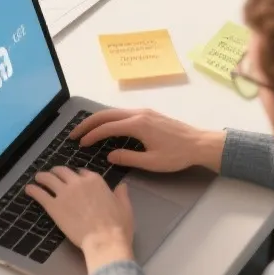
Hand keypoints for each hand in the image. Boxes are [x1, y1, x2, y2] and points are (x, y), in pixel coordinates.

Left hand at [26, 167, 134, 270]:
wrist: (104, 240)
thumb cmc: (117, 226)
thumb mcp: (125, 207)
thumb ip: (122, 194)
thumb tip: (122, 186)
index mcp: (95, 181)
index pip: (81, 172)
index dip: (76, 175)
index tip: (73, 178)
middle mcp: (78, 182)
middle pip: (62, 172)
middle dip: (56, 172)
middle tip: (52, 175)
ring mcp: (64, 193)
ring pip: (49, 178)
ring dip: (42, 177)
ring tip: (38, 178)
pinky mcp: (53, 206)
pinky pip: (40, 194)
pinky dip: (33, 190)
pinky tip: (29, 189)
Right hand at [73, 108, 224, 173]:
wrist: (200, 144)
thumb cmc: (177, 155)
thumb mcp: (152, 162)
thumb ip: (128, 158)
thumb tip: (109, 155)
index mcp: (138, 125)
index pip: (107, 127)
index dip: (91, 135)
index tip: (80, 144)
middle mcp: (138, 114)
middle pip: (106, 115)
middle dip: (88, 123)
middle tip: (74, 133)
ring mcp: (144, 112)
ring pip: (114, 112)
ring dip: (98, 120)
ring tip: (85, 130)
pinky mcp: (149, 114)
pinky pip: (122, 113)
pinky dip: (109, 119)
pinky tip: (106, 127)